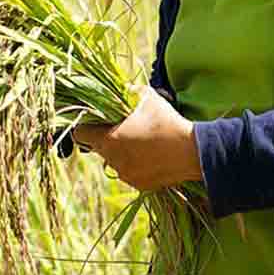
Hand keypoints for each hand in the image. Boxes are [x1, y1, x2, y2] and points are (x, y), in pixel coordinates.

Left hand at [71, 85, 203, 191]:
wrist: (193, 151)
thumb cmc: (167, 121)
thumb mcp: (146, 97)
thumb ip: (127, 91)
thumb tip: (120, 89)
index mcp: (109, 140)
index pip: (80, 134)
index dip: (86, 125)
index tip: (97, 121)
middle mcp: (113, 161)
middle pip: (98, 148)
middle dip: (106, 137)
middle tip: (125, 128)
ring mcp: (126, 175)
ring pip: (114, 161)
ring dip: (122, 151)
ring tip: (143, 141)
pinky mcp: (139, 185)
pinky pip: (129, 172)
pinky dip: (135, 164)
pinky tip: (151, 154)